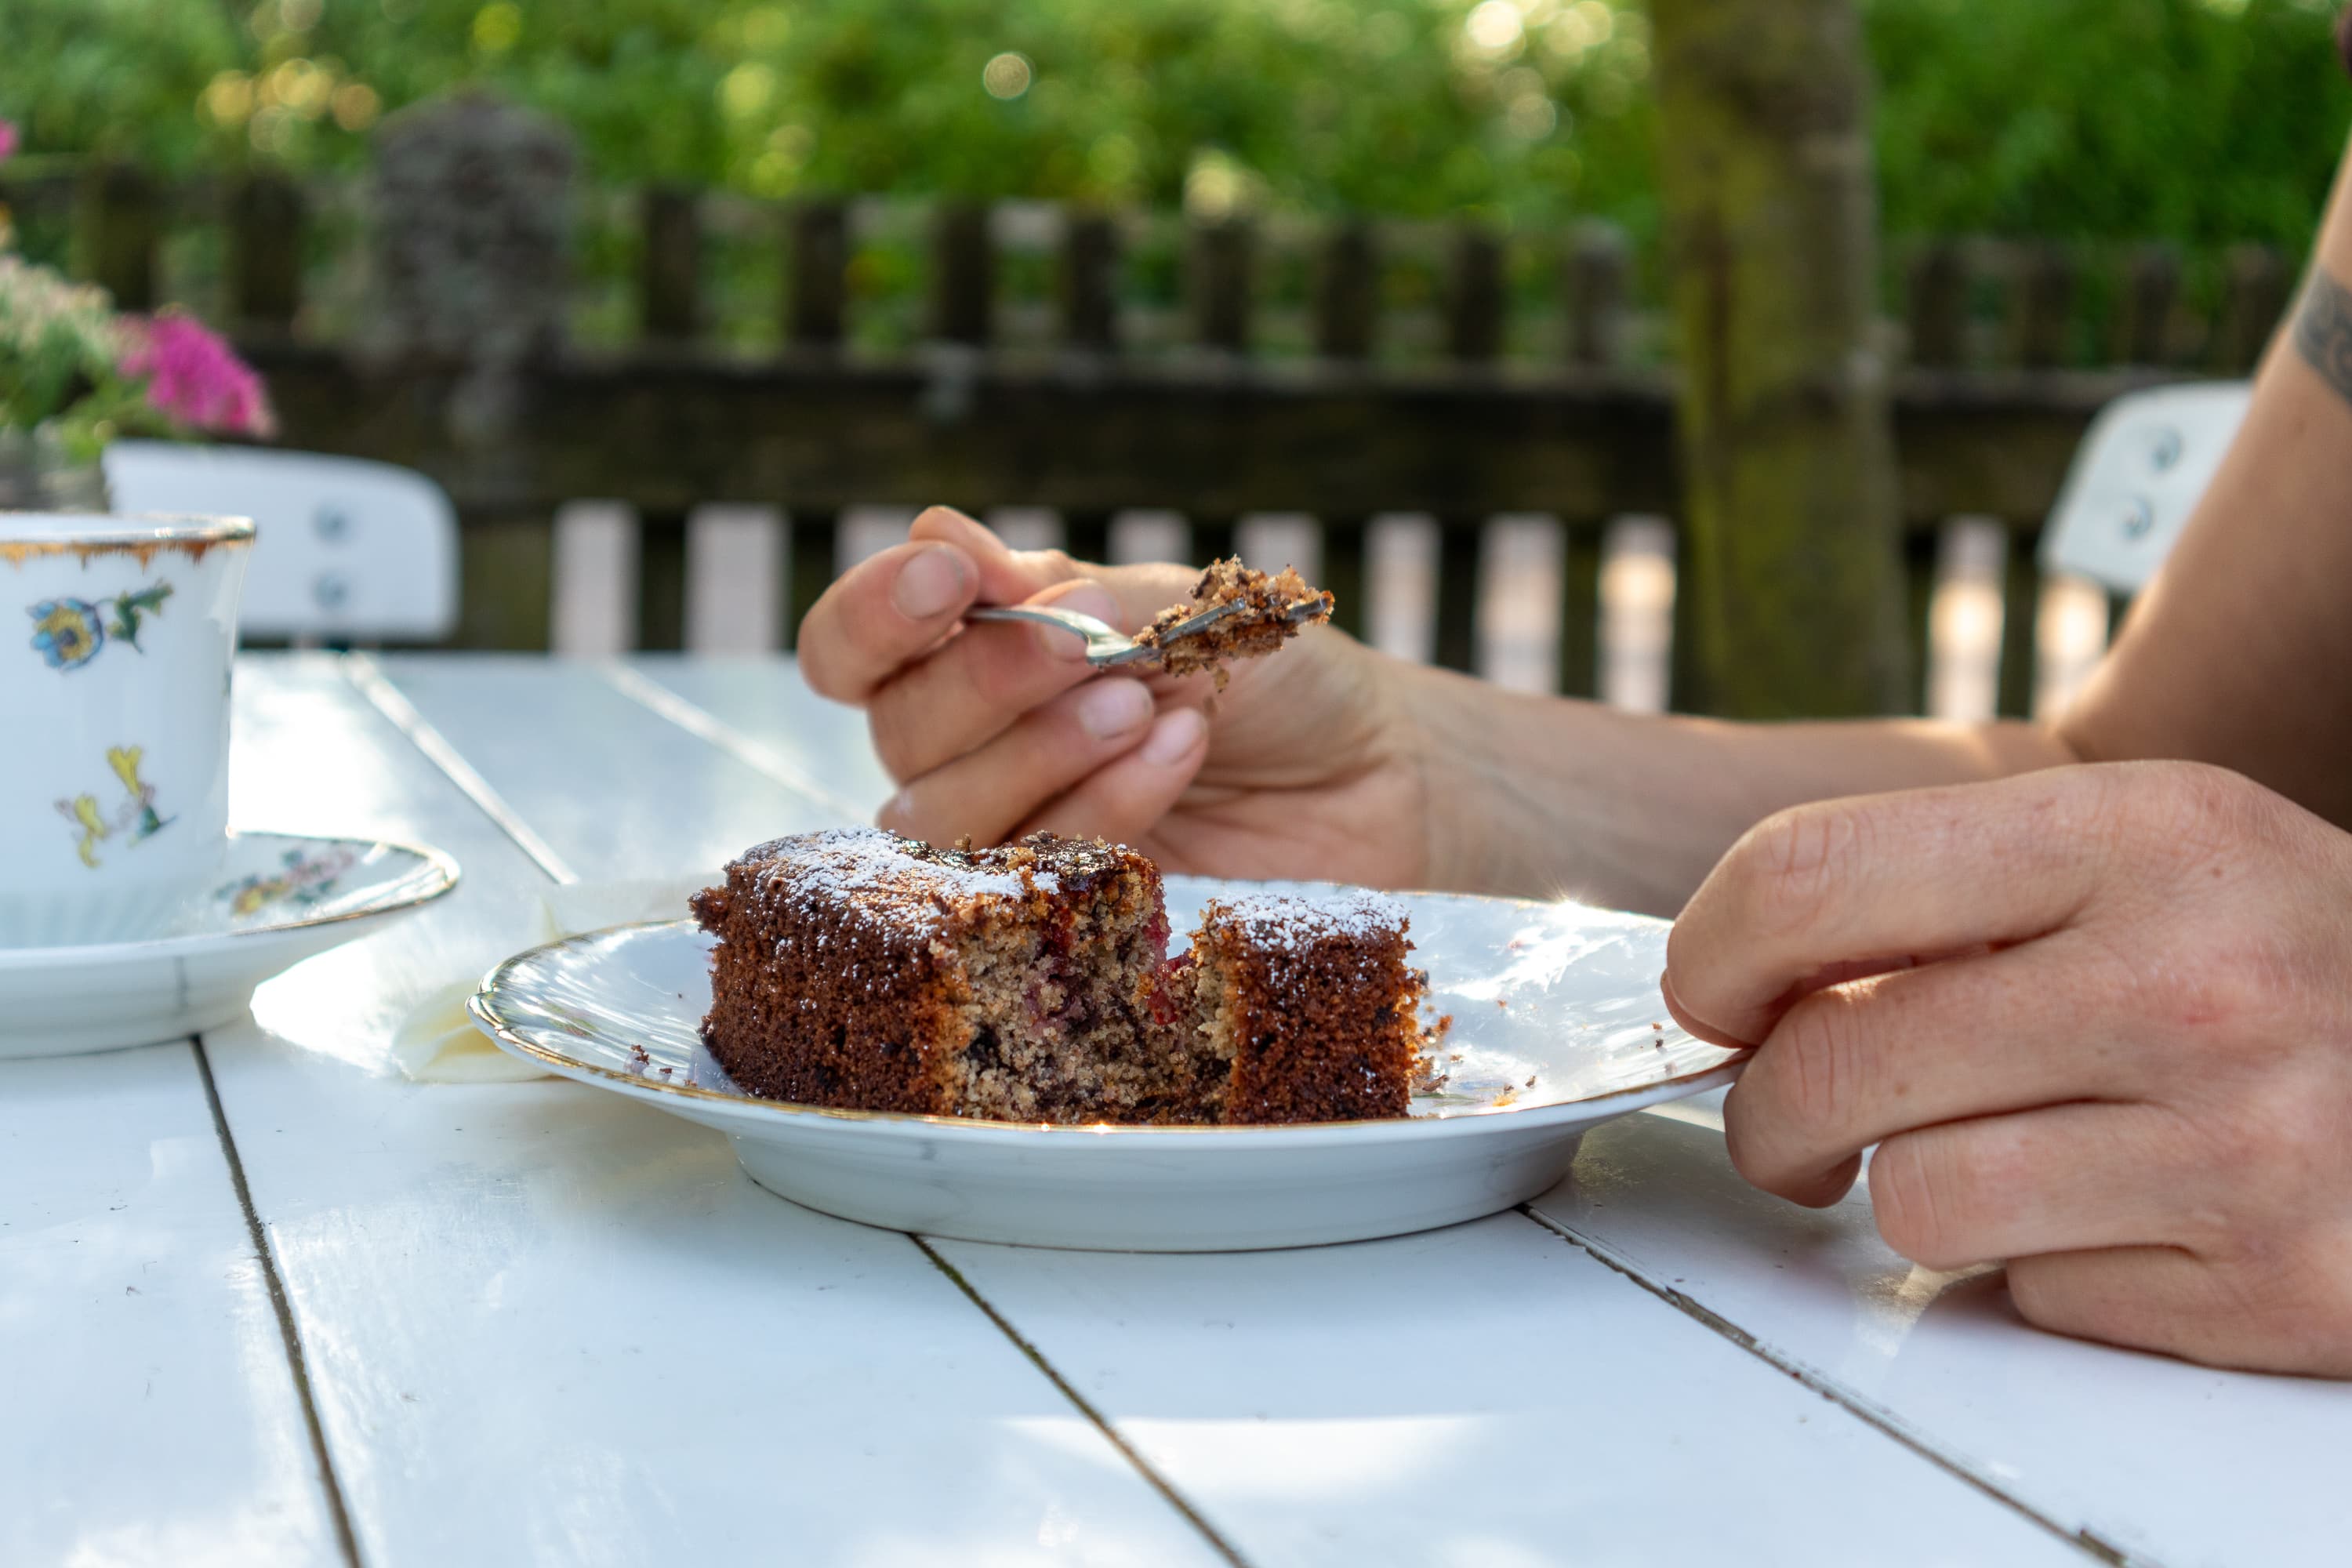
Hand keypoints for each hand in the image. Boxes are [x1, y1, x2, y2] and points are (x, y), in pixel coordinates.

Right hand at [796, 507, 1433, 884]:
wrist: (1379, 773)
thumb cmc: (1272, 674)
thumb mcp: (1178, 605)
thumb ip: (1061, 588)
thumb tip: (940, 534)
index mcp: (971, 657)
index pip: (852, 648)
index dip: (874, 614)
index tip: (952, 581)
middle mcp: (969, 752)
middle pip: (897, 730)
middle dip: (986, 682)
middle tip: (1089, 646)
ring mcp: (1016, 836)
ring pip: (944, 815)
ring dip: (1041, 750)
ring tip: (1147, 704)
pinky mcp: (1072, 909)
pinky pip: (1037, 868)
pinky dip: (1108, 801)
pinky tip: (1181, 749)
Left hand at [1662, 761, 2351, 1375]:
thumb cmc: (2282, 947)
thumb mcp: (2144, 848)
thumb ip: (1945, 888)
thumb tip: (1729, 980)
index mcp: (2140, 836)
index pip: (1810, 877)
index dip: (1712, 954)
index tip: (1710, 998)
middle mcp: (2191, 984)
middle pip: (1831, 1067)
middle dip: (1775, 1109)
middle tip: (1801, 1115)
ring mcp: (2239, 1150)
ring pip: (1913, 1205)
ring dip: (1917, 1194)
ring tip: (1994, 1153)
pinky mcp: (2269, 1292)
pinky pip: (2034, 1298)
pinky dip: (2044, 1268)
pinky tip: (2122, 1209)